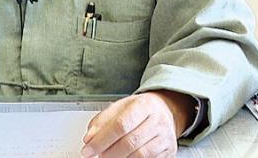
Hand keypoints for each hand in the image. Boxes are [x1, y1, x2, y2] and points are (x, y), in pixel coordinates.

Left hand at [80, 91, 194, 157]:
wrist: (165, 110)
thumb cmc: (140, 109)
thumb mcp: (119, 107)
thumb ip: (102, 121)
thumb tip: (89, 138)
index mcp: (143, 105)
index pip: (120, 125)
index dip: (102, 140)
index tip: (88, 148)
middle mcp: (157, 121)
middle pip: (129, 142)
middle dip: (108, 152)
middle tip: (98, 154)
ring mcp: (165, 137)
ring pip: (139, 155)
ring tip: (108, 156)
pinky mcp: (169, 151)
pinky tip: (123, 157)